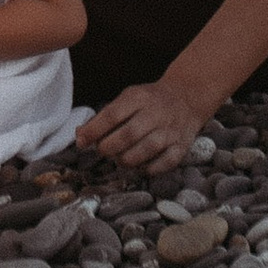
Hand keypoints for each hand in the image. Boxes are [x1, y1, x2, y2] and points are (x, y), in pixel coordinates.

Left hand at [86, 73, 212, 171]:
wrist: (187, 98)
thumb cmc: (150, 101)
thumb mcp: (128, 98)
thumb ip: (105, 116)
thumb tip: (80, 135)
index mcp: (139, 98)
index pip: (112, 115)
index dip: (94, 130)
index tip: (81, 141)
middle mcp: (156, 114)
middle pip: (127, 136)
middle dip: (108, 148)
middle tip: (103, 150)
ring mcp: (170, 132)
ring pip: (144, 152)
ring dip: (125, 160)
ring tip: (119, 158)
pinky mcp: (181, 147)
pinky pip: (162, 165)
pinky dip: (147, 169)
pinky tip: (140, 164)